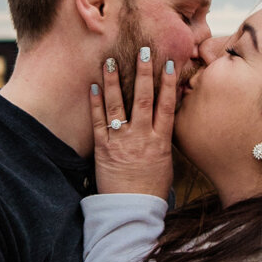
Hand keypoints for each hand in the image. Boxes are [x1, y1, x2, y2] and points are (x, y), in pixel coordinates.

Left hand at [90, 47, 175, 198]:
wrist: (132, 211)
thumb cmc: (151, 190)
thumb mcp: (166, 163)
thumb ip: (163, 140)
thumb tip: (164, 121)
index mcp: (160, 142)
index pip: (167, 106)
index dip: (168, 84)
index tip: (169, 64)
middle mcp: (141, 138)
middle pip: (143, 99)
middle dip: (143, 73)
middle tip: (143, 50)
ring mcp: (121, 142)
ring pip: (118, 106)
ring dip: (114, 81)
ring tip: (110, 60)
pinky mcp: (103, 149)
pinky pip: (98, 122)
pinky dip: (95, 103)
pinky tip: (93, 86)